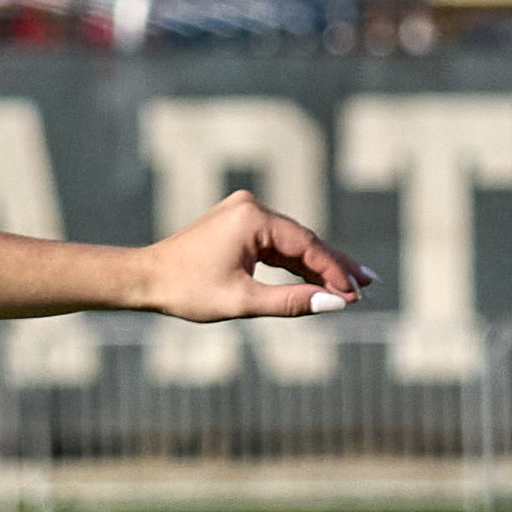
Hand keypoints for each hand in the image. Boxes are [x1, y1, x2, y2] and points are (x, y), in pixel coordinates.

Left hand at [131, 187, 377, 322]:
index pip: (307, 246)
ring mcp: (245, 213)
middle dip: (335, 267)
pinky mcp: (239, 224)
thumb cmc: (184, 291)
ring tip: (352, 286)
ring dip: (317, 266)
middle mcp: (252, 207)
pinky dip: (293, 263)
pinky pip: (275, 245)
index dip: (334, 272)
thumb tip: (334, 304)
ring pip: (291, 244)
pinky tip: (319, 279)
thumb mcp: (241, 301)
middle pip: (304, 241)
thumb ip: (290, 301)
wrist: (141, 279)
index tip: (356, 294)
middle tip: (370, 285)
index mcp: (253, 218)